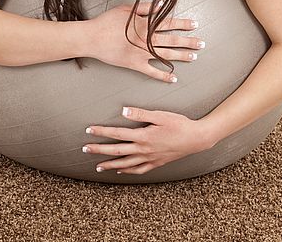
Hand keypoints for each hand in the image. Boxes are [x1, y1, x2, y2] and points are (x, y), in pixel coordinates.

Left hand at [82, 106, 212, 174]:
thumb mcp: (160, 115)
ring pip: (125, 164)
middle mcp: (143, 150)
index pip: (117, 134)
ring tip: (98, 166)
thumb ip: (140, 113)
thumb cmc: (178, 124)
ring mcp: (150, 158)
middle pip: (117, 151)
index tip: (89, 130)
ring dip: (111, 165)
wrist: (196, 139)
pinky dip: (128, 171)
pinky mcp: (156, 163)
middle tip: (85, 149)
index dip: (102, 132)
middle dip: (99, 150)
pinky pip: (139, 170)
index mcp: (143, 136)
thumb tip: (123, 111)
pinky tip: (122, 171)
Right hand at [86, 2, 202, 82]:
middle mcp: (147, 39)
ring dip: (181, 56)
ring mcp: (142, 53)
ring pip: (166, 55)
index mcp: (146, 24)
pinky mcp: (134, 64)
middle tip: (202, 43)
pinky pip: (152, 72)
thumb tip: (161, 6)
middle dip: (188, 41)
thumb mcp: (126, 9)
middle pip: (172, 40)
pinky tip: (173, 78)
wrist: (92, 38)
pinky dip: (163, 76)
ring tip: (194, 57)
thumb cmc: (107, 21)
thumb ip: (145, 8)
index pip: (169, 23)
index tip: (195, 25)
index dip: (183, 24)